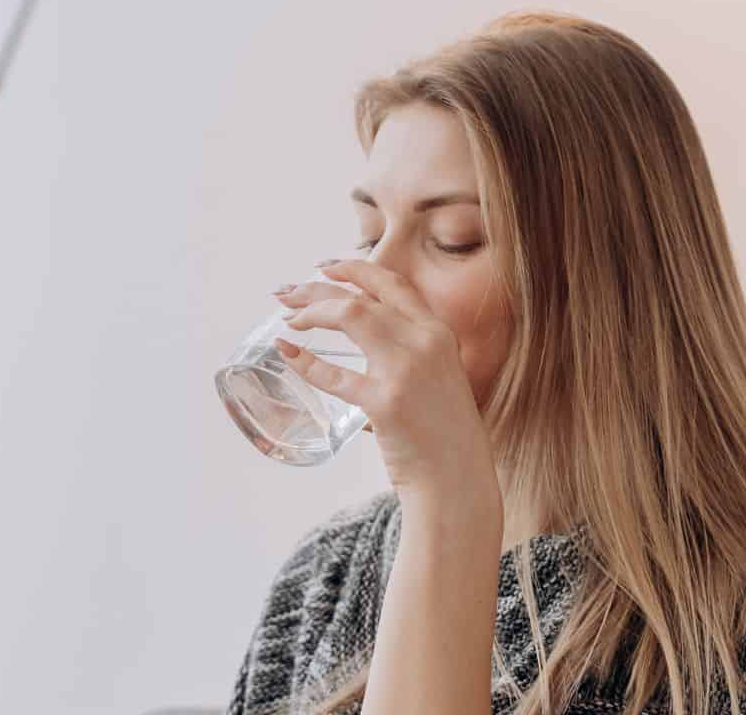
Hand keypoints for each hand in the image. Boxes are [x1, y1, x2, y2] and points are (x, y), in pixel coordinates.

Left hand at [272, 260, 497, 503]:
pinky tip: (288, 354)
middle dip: (316, 288)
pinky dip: (306, 362)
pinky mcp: (385, 403)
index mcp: (439, 333)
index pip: (392, 284)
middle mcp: (425, 342)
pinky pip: (334, 375)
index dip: (354, 269)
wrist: (457, 478)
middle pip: (361, 296)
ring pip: (348, 316)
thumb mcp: (441, 376)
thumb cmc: (445, 434)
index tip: (323, 267)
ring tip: (288, 319)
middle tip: (287, 293)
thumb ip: (412, 350)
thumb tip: (367, 334)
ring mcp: (405, 370)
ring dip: (311, 312)